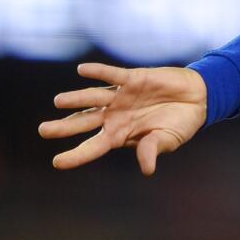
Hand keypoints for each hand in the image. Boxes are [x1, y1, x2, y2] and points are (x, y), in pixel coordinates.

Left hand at [38, 63, 207, 175]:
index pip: (93, 147)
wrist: (197, 98)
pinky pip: (113, 75)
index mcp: (120, 135)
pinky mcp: (132, 79)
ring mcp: (121, 97)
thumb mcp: (167, 140)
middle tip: (43, 131)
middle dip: (64, 127)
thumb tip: (147, 169)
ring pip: (93, 98)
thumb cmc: (180, 124)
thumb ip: (153, 149)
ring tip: (58, 102)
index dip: (76, 155)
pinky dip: (98, 72)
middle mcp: (115, 116)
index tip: (57, 162)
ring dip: (76, 99)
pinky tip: (82, 70)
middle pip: (84, 122)